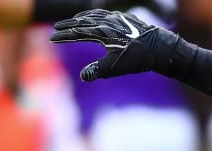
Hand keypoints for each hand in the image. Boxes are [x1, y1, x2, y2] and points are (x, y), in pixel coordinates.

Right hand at [50, 9, 178, 80]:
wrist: (159, 47)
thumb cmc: (137, 58)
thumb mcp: (116, 66)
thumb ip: (98, 70)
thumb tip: (83, 77)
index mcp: (102, 33)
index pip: (77, 33)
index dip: (64, 37)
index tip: (52, 39)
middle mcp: (106, 22)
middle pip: (82, 22)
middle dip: (68, 26)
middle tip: (56, 29)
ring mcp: (115, 18)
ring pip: (92, 16)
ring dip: (80, 19)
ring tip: (71, 22)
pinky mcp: (123, 17)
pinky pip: (103, 13)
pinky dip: (93, 14)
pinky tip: (93, 17)